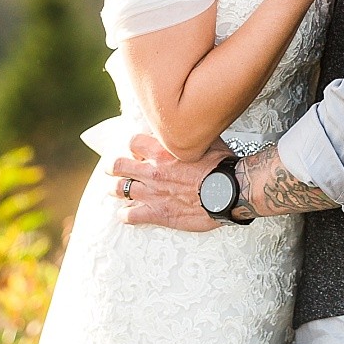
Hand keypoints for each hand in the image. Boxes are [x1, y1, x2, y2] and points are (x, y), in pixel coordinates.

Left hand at [111, 133, 230, 231]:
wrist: (229, 192)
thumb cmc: (222, 167)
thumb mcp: (207, 141)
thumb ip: (192, 136)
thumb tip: (193, 127)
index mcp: (163, 151)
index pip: (132, 142)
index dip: (132, 146)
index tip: (136, 151)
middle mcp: (153, 171)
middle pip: (118, 165)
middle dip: (113, 167)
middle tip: (114, 169)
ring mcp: (152, 193)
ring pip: (118, 190)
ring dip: (115, 190)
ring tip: (116, 191)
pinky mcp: (157, 213)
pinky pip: (129, 216)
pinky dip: (125, 215)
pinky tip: (126, 214)